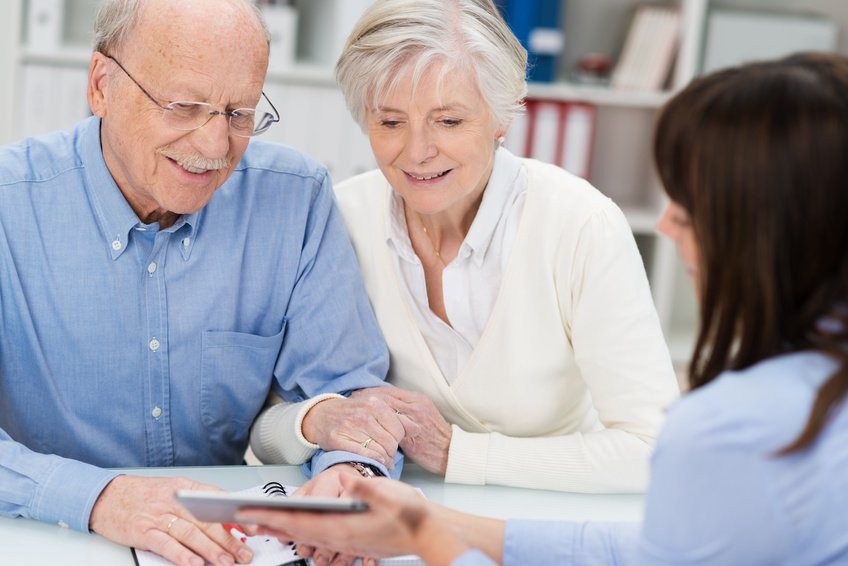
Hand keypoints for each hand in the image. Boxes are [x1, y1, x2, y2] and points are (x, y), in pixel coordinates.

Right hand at [89, 475, 254, 565]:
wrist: (105, 496)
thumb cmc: (142, 496)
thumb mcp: (172, 491)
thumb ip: (197, 504)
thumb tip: (225, 521)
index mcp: (184, 488)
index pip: (217, 500)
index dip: (236, 515)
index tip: (253, 528)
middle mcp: (173, 500)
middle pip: (207, 521)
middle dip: (229, 539)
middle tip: (244, 554)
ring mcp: (158, 515)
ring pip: (190, 533)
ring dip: (211, 550)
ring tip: (226, 562)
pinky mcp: (143, 531)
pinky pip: (166, 544)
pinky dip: (182, 555)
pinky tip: (195, 564)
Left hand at [237, 475, 468, 564]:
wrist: (429, 534)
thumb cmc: (413, 515)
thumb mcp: (392, 496)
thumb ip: (369, 490)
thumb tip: (351, 483)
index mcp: (344, 529)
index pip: (299, 522)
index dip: (272, 517)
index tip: (250, 514)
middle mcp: (340, 539)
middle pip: (295, 532)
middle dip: (267, 525)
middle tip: (239, 520)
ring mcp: (345, 542)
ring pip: (304, 536)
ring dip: (280, 529)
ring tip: (259, 523)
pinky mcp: (350, 540)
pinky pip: (316, 537)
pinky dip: (299, 532)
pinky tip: (294, 529)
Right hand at [302, 389, 404, 467]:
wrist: (321, 415)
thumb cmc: (351, 413)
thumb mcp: (371, 406)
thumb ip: (388, 417)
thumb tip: (407, 435)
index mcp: (375, 403)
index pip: (399, 429)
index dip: (398, 440)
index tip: (394, 443)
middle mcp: (364, 413)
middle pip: (390, 442)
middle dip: (391, 452)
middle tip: (388, 455)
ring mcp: (351, 426)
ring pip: (379, 451)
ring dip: (383, 459)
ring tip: (382, 459)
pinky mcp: (339, 439)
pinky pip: (364, 455)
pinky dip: (372, 460)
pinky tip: (374, 461)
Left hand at [351, 388, 451, 474]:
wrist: (451, 453)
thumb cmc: (434, 440)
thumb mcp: (422, 420)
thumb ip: (405, 413)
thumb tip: (383, 413)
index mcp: (419, 400)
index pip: (390, 391)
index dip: (373, 391)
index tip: (359, 394)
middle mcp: (416, 406)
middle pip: (386, 397)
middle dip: (367, 398)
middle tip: (352, 400)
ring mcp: (414, 418)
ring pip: (386, 409)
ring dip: (369, 410)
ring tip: (355, 412)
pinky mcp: (412, 432)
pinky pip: (390, 425)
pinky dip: (377, 424)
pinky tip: (366, 427)